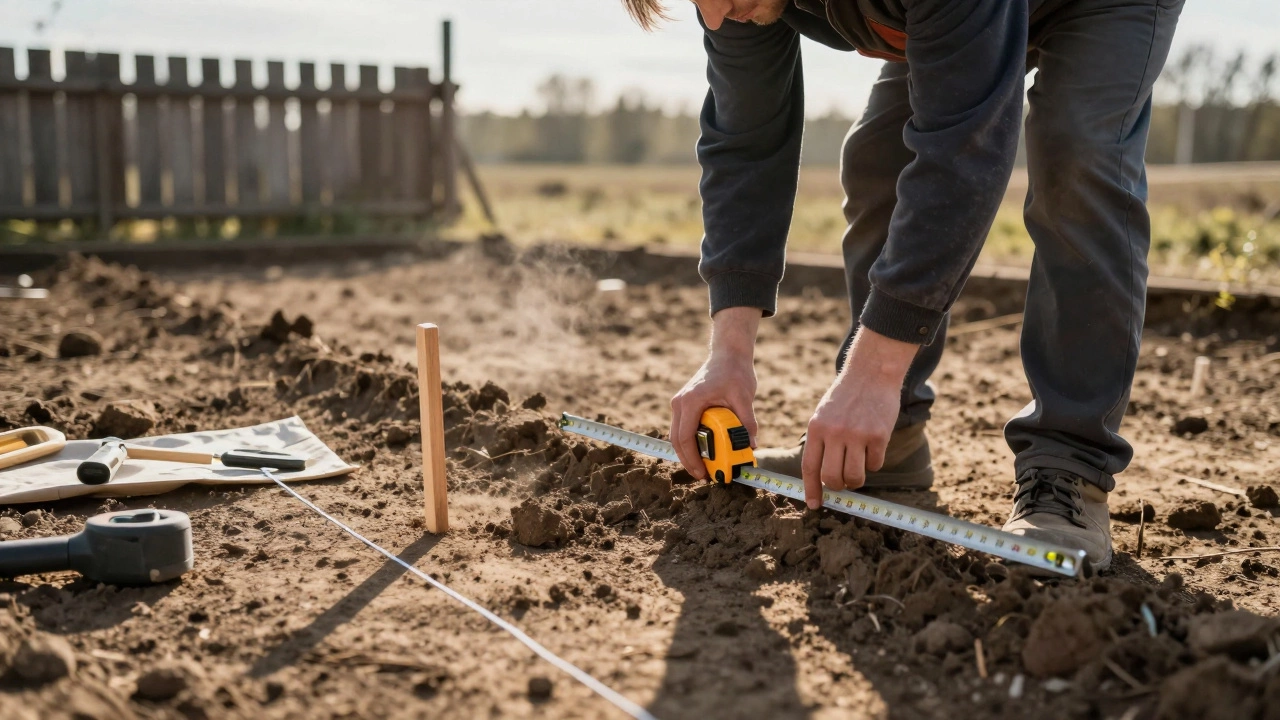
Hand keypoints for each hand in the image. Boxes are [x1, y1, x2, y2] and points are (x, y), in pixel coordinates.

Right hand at [669, 307, 760, 479]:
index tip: (703, 473)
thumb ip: (747, 422)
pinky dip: (691, 442)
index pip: (685, 437)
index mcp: (691, 401)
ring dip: (689, 453)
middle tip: (704, 476)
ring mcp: (681, 403)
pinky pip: (684, 429)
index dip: (692, 459)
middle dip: (688, 461)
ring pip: (678, 436)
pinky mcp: (685, 405)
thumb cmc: (734, 371)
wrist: (728, 353)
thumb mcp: (744, 397)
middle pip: (677, 440)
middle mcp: (680, 403)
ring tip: (706, 467)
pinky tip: (706, 451)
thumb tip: (751, 445)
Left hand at [801, 327, 917, 508]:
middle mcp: (834, 433)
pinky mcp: (878, 435)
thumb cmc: (846, 397)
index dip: (811, 490)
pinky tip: (873, 449)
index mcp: (816, 428)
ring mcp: (857, 434)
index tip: (814, 505)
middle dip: (837, 487)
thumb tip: (823, 478)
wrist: (872, 373)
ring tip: (859, 470)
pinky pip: (875, 464)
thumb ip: (822, 441)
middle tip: (843, 483)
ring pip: (854, 477)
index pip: (809, 467)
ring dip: (856, 480)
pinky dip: (874, 462)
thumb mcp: (824, 415)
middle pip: (831, 478)